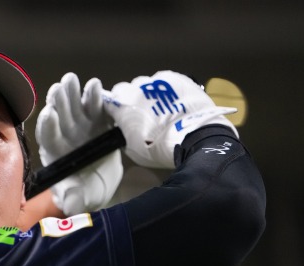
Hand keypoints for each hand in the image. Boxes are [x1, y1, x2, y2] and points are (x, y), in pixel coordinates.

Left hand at [35, 73, 122, 214]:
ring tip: (72, 79)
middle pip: (59, 116)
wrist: (100, 184)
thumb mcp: (80, 199)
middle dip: (58, 102)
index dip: (48, 125)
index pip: (48, 136)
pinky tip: (95, 85)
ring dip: (72, 93)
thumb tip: (70, 202)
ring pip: (74, 106)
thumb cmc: (85, 192)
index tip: (50, 113)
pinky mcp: (98, 121)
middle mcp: (65, 135)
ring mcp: (81, 126)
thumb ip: (74, 199)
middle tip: (59, 88)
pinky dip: (95, 96)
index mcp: (55, 152)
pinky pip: (95, 107)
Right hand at [102, 70, 237, 168]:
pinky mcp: (177, 78)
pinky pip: (165, 82)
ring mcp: (159, 81)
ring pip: (147, 83)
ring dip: (149, 93)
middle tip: (141, 113)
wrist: (195, 138)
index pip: (108, 99)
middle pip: (127, 88)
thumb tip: (124, 125)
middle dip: (131, 99)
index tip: (119, 115)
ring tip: (160, 108)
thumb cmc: (161, 148)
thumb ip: (124, 131)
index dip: (114, 108)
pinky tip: (173, 102)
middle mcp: (138, 88)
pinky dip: (166, 90)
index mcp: (123, 105)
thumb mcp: (133, 148)